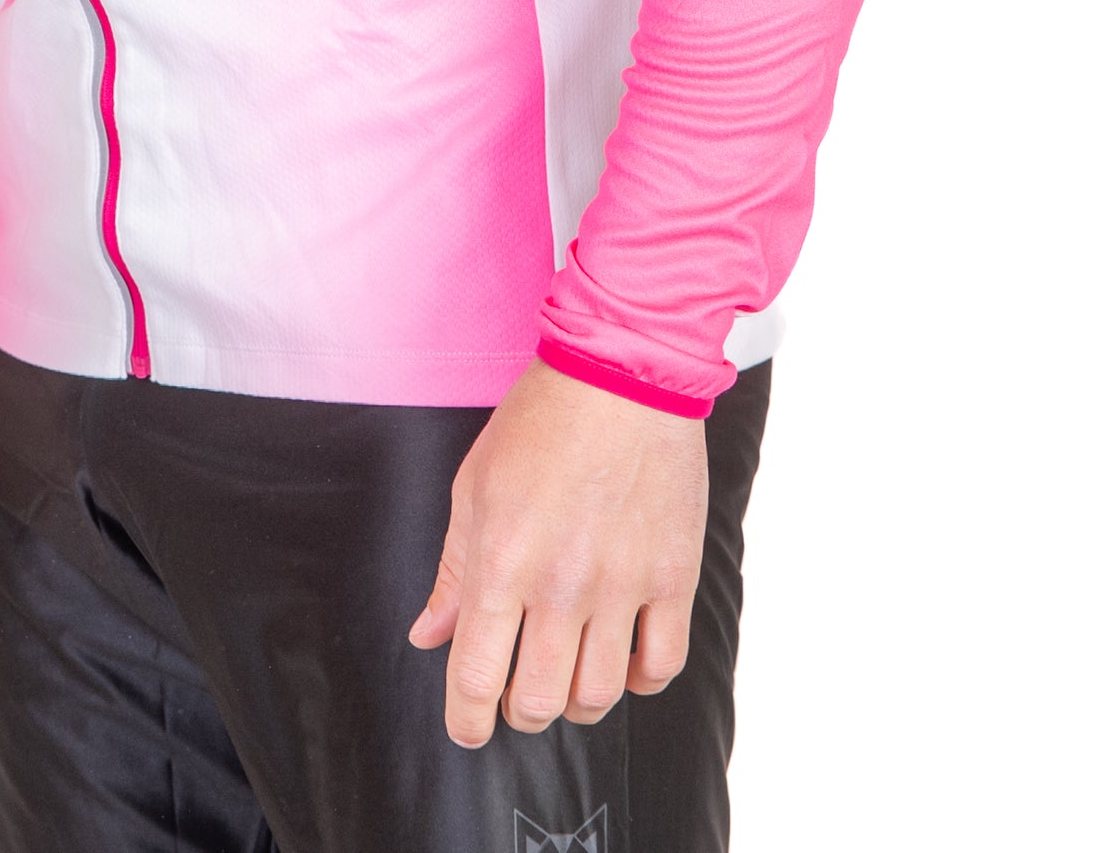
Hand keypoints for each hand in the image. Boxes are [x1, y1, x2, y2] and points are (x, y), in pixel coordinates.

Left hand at [408, 359, 706, 744]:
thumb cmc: (539, 422)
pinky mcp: (674, 577)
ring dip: (576, 701)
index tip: (467, 727)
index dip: (466, 721)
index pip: (476, 678)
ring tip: (567, 675)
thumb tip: (427, 635)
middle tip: (517, 690)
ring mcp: (623, 585)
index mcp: (503, 561)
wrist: (621, 375)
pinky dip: (638, 679)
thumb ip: (453, 570)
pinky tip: (622, 659)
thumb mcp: (475, 486)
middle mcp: (562, 585)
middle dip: (519, 711)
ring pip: (599, 696)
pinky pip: (661, 666)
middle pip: (539, 702)